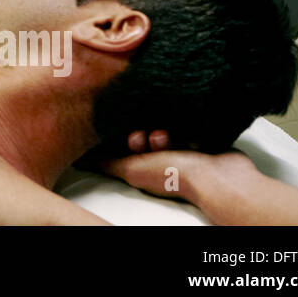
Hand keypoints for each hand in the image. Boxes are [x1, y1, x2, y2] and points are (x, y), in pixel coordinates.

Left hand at [95, 129, 255, 203]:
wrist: (216, 175)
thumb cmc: (174, 176)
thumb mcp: (130, 169)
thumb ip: (105, 163)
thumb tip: (80, 160)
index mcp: (144, 164)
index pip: (127, 140)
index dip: (128, 137)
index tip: (134, 137)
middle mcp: (161, 156)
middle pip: (144, 131)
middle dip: (145, 132)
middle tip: (153, 137)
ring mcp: (180, 146)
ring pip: (162, 124)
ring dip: (164, 129)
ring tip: (170, 138)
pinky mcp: (196, 135)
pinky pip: (182, 120)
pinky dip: (182, 125)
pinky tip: (187, 134)